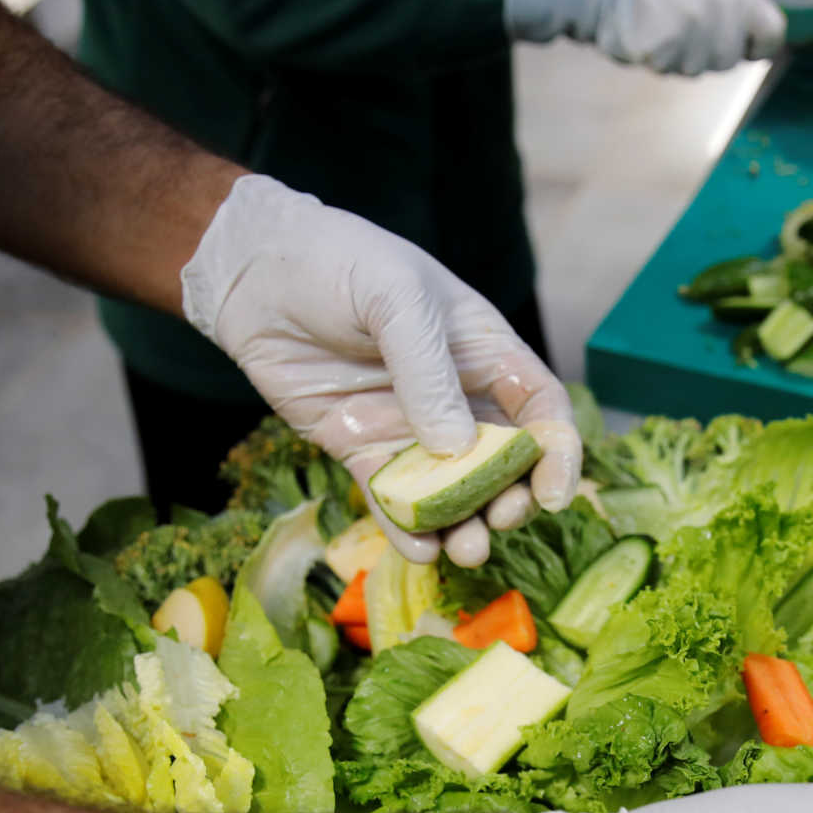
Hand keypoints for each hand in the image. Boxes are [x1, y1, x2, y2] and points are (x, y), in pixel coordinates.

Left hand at [180, 176, 580, 565]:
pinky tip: (420, 550)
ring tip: (466, 550)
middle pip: (503, 462)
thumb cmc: (338, 263)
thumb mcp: (396, 297)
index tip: (555, 493)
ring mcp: (408, 427)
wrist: (254, 272)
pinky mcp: (361, 449)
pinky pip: (392, 498)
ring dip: (466, 524)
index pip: (540, 408)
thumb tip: (456, 446)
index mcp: (484, 351)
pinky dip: (408, 529)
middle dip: (511, 498)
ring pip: (451, 490)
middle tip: (502, 521)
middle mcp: (455, 396)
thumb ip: (427, 370)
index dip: (557, 452)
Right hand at [503, 0, 783, 73]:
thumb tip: (760, 48)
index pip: (772, 34)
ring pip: (694, 68)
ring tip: (656, 19)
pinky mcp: (660, 51)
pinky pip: (663, 68)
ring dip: (675, 54)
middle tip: (678, 19)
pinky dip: (649, 56)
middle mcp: (719, 11)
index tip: (743, 44)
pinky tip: (639, 28)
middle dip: (706, 50)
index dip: (757, 44)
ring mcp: (690, 33)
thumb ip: (735, 9)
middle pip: (729, 59)